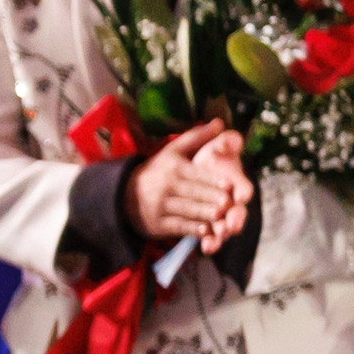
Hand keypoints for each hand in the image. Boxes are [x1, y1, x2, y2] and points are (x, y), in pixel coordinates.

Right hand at [131, 118, 252, 248]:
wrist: (124, 195)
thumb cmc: (157, 171)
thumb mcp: (172, 151)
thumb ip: (197, 137)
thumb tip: (220, 122)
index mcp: (173, 167)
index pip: (197, 174)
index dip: (213, 181)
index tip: (229, 186)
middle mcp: (166, 186)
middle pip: (194, 193)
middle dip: (211, 198)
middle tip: (229, 203)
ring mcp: (160, 206)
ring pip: (187, 210)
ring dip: (204, 214)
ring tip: (220, 216)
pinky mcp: (157, 224)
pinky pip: (178, 226)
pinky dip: (192, 229)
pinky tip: (206, 231)